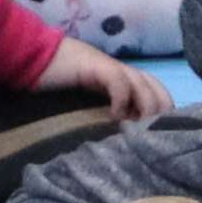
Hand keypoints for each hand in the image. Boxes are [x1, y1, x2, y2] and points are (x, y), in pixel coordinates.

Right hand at [44, 38, 173, 127]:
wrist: (37, 59)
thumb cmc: (62, 87)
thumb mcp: (89, 107)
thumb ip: (107, 117)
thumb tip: (123, 144)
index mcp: (126, 80)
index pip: (158, 94)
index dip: (164, 114)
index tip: (163, 139)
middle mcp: (124, 72)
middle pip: (156, 89)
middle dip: (161, 113)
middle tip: (154, 139)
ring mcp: (112, 67)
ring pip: (144, 84)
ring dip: (147, 108)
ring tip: (141, 131)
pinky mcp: (97, 65)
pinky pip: (118, 81)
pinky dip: (121, 99)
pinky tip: (115, 117)